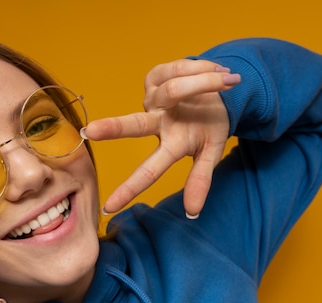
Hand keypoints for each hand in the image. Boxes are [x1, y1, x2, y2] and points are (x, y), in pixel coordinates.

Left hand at [84, 59, 239, 216]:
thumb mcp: (211, 152)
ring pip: (174, 89)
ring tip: (230, 82)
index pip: (148, 171)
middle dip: (114, 128)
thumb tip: (193, 214)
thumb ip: (200, 179)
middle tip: (91, 131)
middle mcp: (156, 122)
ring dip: (205, 84)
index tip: (108, 209)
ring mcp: (153, 98)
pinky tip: (219, 73)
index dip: (130, 189)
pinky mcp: (156, 75)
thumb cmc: (211, 126)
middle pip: (135, 126)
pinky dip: (204, 71)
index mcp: (170, 145)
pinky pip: (181, 69)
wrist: (223, 92)